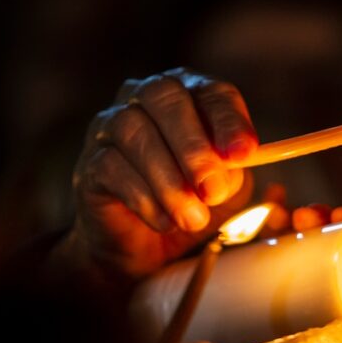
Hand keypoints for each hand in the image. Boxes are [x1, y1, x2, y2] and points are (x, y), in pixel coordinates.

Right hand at [66, 68, 257, 279]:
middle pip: (167, 100)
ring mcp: (111, 126)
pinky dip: (144, 198)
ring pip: (136, 134)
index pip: (213, 93)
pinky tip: (164, 222)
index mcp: (191, 97)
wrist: (145, 250)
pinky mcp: (90, 162)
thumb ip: (238, 177)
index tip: (245, 154)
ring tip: (193, 219)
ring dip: (170, 181)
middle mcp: (146, 99)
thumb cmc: (193, 207)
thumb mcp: (227, 192)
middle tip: (213, 191)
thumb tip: (250, 171)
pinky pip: (112, 167)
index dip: (229, 121)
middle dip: (195, 148)